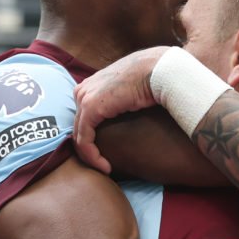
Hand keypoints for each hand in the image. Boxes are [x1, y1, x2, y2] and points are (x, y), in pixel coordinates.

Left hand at [72, 47, 170, 173]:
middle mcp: (83, 91)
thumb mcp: (130, 91)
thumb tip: (127, 113)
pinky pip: (84, 140)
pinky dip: (92, 156)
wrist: (158, 70)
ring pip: (79, 136)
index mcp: (91, 86)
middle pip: (79, 128)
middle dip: (89, 150)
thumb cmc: (151, 80)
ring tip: (106, 168)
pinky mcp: (90, 108)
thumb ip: (120, 101)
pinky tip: (106, 167)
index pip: (83, 119)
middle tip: (104, 165)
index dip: (91, 140)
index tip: (106, 156)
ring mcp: (84, 98)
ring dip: (91, 156)